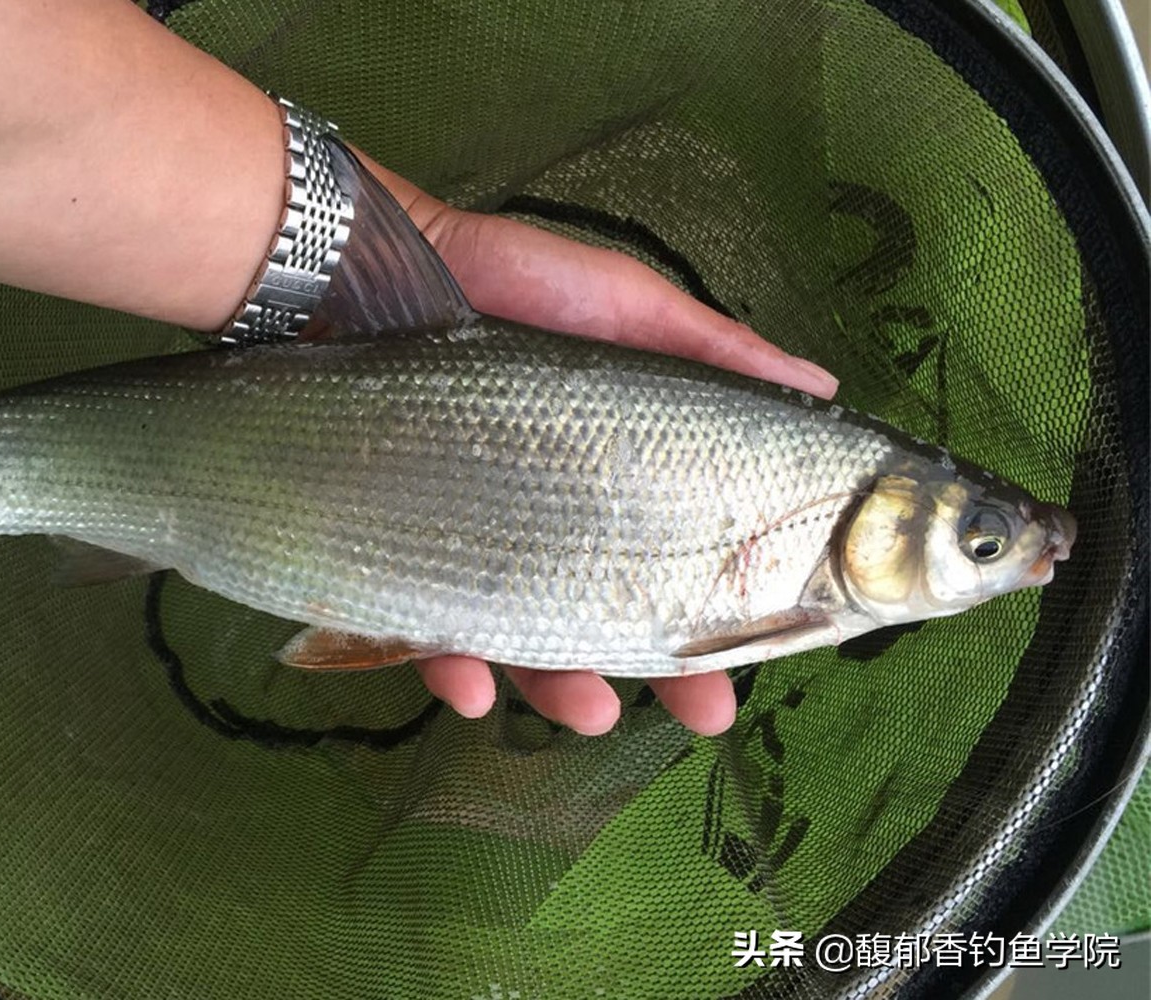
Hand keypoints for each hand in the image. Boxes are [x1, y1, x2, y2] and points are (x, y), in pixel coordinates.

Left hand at [361, 157, 838, 736]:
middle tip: (704, 716)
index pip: (676, 552)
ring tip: (590, 712)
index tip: (758, 650)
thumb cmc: (505, 285)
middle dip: (658, 671)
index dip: (717, 607)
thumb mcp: (625, 306)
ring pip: (526, 636)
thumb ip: (712, 349)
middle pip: (609, 610)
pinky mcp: (402, 552)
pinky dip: (453, 666)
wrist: (357, 281)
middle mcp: (550, 514)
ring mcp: (474, 538)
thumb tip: (822, 389)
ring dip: (563, 687)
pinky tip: (473, 688)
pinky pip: (427, 630)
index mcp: (614, 471)